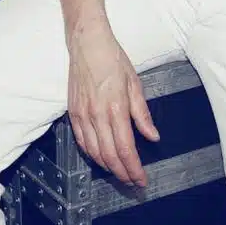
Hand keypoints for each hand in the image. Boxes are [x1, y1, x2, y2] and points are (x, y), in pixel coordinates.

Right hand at [66, 21, 159, 187]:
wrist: (88, 43)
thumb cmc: (112, 58)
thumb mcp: (134, 83)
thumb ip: (142, 114)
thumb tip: (152, 135)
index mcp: (116, 107)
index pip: (125, 149)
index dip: (134, 169)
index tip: (141, 179)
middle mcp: (97, 115)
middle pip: (110, 156)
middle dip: (123, 173)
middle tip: (133, 181)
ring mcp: (83, 115)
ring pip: (94, 153)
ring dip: (107, 167)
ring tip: (119, 172)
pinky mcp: (73, 112)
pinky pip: (81, 142)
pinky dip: (91, 155)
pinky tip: (100, 157)